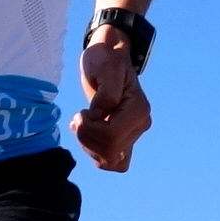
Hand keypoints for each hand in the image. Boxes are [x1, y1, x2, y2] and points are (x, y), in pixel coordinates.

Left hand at [72, 34, 152, 170]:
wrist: (108, 58)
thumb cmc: (105, 59)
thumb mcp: (105, 67)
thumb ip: (107, 92)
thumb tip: (100, 116)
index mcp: (139, 109)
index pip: (111, 137)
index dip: (89, 129)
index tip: (82, 111)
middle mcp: (141, 124)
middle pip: (110, 152)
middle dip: (86, 138)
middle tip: (79, 117)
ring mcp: (134, 134)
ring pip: (110, 161)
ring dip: (89, 147)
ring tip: (82, 125)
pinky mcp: (125, 139)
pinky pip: (112, 162)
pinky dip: (95, 153)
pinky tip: (88, 134)